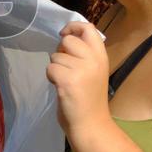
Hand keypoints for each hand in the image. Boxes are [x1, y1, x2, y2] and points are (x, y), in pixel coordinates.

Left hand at [46, 21, 111, 138]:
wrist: (91, 125)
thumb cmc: (89, 99)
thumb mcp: (93, 71)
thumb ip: (83, 55)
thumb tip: (64, 39)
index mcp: (101, 57)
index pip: (88, 28)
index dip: (73, 27)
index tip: (65, 34)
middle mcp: (93, 60)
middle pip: (68, 40)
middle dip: (61, 52)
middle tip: (66, 68)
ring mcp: (81, 70)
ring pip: (55, 56)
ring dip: (56, 68)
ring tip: (67, 83)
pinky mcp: (67, 80)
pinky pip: (50, 69)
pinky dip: (51, 78)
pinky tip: (61, 88)